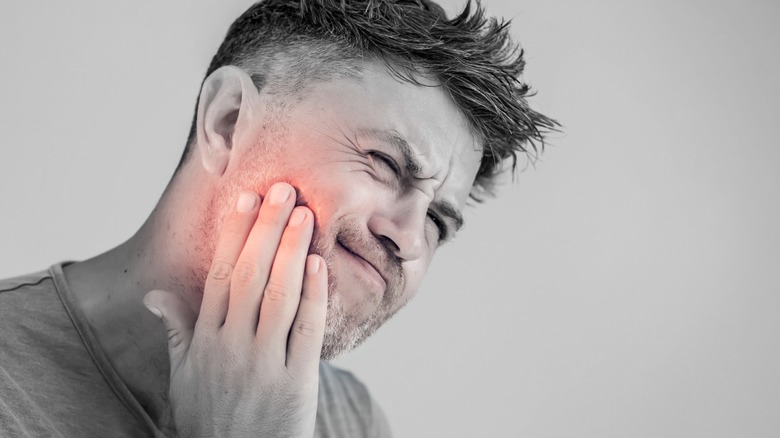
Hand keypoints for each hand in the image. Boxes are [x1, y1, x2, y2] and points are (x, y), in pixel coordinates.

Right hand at [143, 182, 327, 436]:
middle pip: (250, 276)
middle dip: (266, 228)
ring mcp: (262, 364)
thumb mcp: (183, 377)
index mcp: (204, 341)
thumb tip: (155, 295)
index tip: (246, 198)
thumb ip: (176, 331)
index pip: (221, 275)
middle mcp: (230, 347)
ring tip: (304, 212)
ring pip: (278, 296)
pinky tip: (320, 264)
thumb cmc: (210, 418)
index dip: (235, 234)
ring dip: (292, 250)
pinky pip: (305, 331)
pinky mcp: (294, 383)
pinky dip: (314, 295)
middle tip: (282, 188)